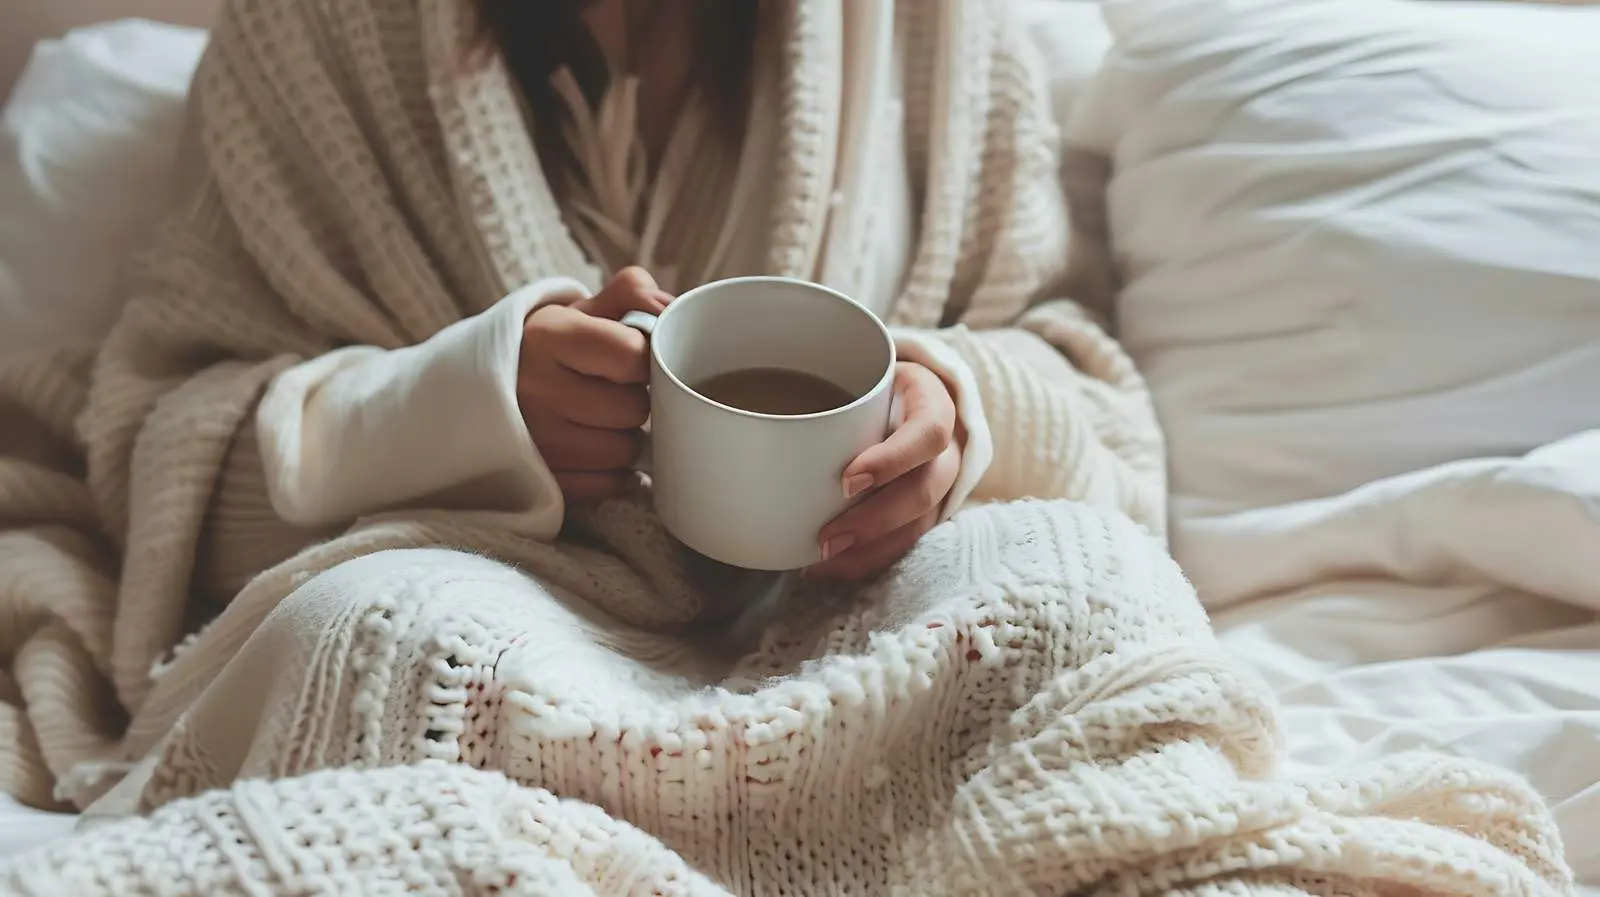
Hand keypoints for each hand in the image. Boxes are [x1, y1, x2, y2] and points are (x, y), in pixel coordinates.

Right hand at [519, 267, 670, 503]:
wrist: (478, 391)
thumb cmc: (546, 349)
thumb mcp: (578, 311)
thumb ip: (631, 294)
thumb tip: (673, 308)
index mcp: (548, 336)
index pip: (632, 355)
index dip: (645, 358)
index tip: (633, 359)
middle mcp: (535, 389)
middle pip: (633, 407)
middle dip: (635, 400)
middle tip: (612, 391)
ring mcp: (535, 440)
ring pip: (625, 451)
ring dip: (624, 437)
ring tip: (601, 421)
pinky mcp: (541, 480)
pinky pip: (607, 486)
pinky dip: (612, 473)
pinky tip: (596, 451)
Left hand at [807, 362, 961, 580]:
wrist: (911, 397)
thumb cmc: (878, 384)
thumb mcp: (864, 372)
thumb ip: (827, 383)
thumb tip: (749, 403)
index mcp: (933, 404)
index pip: (928, 432)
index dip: (892, 461)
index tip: (847, 480)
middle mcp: (945, 449)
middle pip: (925, 490)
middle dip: (875, 521)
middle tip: (827, 539)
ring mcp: (940, 484)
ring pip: (918, 525)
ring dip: (870, 549)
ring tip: (823, 561)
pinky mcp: (926, 511)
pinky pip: (904, 543)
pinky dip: (867, 558)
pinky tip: (830, 566)